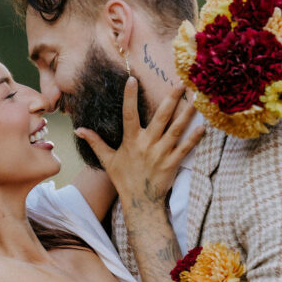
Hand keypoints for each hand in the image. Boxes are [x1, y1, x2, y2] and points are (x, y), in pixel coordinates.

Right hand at [75, 79, 202, 207]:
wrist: (140, 201)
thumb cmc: (124, 179)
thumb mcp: (107, 160)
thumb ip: (95, 142)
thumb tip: (78, 129)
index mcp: (131, 141)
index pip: (129, 114)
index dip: (130, 97)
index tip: (132, 80)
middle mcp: (147, 144)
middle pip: (161, 118)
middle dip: (171, 99)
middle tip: (181, 84)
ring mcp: (161, 154)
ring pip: (176, 130)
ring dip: (186, 114)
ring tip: (195, 100)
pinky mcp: (172, 163)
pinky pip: (185, 148)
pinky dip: (194, 138)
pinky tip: (202, 127)